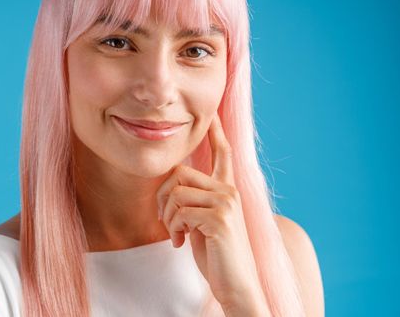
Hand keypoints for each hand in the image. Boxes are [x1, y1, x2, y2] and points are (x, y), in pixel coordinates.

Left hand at [156, 113, 269, 313]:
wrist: (237, 284)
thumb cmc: (217, 254)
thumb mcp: (203, 222)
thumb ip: (194, 201)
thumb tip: (172, 186)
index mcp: (226, 190)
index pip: (222, 152)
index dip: (215, 132)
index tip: (212, 114)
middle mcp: (229, 191)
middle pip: (180, 172)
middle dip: (163, 196)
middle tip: (166, 221)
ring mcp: (226, 203)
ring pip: (176, 193)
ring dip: (167, 218)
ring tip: (176, 234)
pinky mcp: (220, 218)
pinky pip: (180, 212)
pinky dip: (173, 229)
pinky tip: (181, 243)